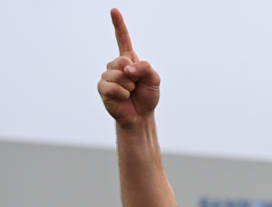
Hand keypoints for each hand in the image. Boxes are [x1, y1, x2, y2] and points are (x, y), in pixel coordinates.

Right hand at [97, 9, 160, 126]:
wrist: (141, 115)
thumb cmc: (147, 96)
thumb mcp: (154, 79)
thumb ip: (145, 67)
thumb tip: (127, 68)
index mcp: (129, 59)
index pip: (123, 39)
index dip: (118, 25)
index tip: (114, 10)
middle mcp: (115, 65)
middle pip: (122, 60)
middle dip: (134, 75)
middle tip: (136, 85)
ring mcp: (107, 76)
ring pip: (118, 75)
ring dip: (129, 86)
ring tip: (130, 93)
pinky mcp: (102, 88)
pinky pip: (113, 87)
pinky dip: (123, 93)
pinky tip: (124, 98)